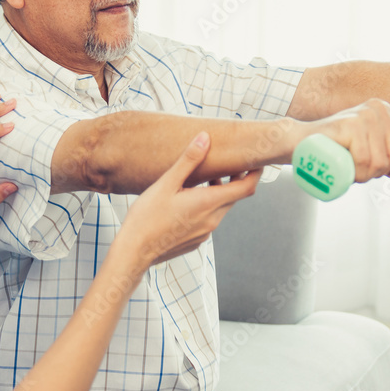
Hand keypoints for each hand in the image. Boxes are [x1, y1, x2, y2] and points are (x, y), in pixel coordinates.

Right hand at [116, 132, 260, 270]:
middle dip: (233, 180)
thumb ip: (189, 160)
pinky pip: (209, 221)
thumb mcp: (166, 183)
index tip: (255, 161)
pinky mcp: (196, 241)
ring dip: (218, 193)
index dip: (255, 173)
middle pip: (234, 196)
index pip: (246, 187)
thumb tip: (205, 139)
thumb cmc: (147, 217)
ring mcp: (205, 233)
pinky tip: (187, 201)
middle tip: (225, 165)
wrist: (134, 252)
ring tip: (203, 180)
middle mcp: (212, 220)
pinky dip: (206, 207)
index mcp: (208, 203)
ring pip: (221, 208)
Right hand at [311, 99, 389, 182]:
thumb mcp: (367, 154)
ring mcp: (364, 115)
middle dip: (380, 171)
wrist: (299, 141)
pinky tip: (348, 170)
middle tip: (360, 169)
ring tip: (350, 169)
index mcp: (386, 110)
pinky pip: (364, 159)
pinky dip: (357, 173)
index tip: (378, 164)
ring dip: (366, 175)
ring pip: (380, 161)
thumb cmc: (334, 148)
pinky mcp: (350, 125)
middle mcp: (378, 108)